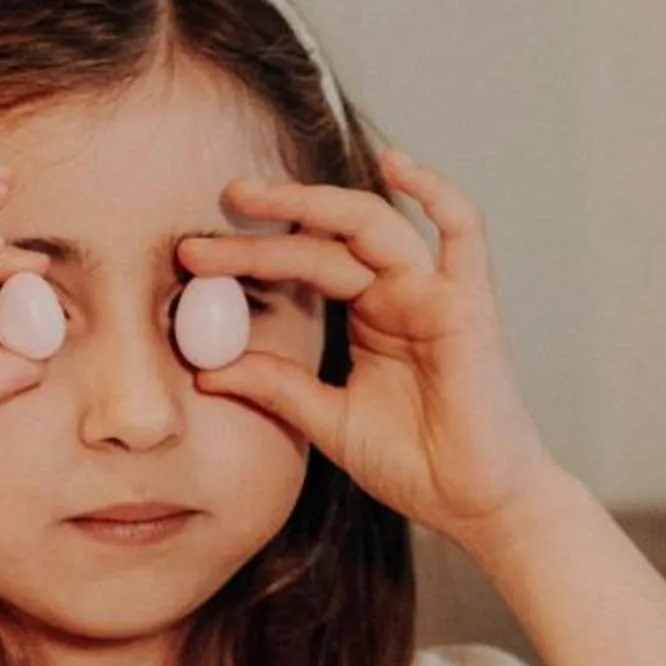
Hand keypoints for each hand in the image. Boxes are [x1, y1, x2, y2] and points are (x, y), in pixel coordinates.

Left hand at [175, 153, 562, 546]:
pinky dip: (435, 190)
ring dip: (311, 205)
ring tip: (252, 196)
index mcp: (368, 315)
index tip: (190, 260)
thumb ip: (276, 390)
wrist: (474, 504)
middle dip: (264, 229)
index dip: (248, 259)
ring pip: (370, 226)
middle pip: (324, 241)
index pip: (303, 267)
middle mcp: (398, 293)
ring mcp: (434, 293)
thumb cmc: (416, 464)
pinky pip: (463, 229)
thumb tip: (206, 370)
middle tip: (204, 225)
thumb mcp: (327, 422)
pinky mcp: (469, 304)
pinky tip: (395, 161)